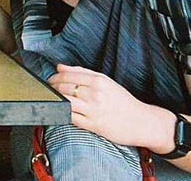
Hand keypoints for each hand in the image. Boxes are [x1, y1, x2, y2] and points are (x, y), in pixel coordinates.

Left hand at [48, 64, 163, 146]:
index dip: (54, 78)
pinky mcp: (93, 125)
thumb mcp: (105, 82)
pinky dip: (62, 113)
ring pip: (65, 102)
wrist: (142, 121)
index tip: (49, 80)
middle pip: (63, 88)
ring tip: (52, 100)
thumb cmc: (123, 101)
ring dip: (54, 101)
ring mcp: (94, 110)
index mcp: (99, 80)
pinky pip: (71, 118)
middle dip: (51, 89)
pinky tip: (60, 111)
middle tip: (47, 91)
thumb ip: (82, 72)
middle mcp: (96, 94)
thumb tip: (59, 66)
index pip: (67, 75)